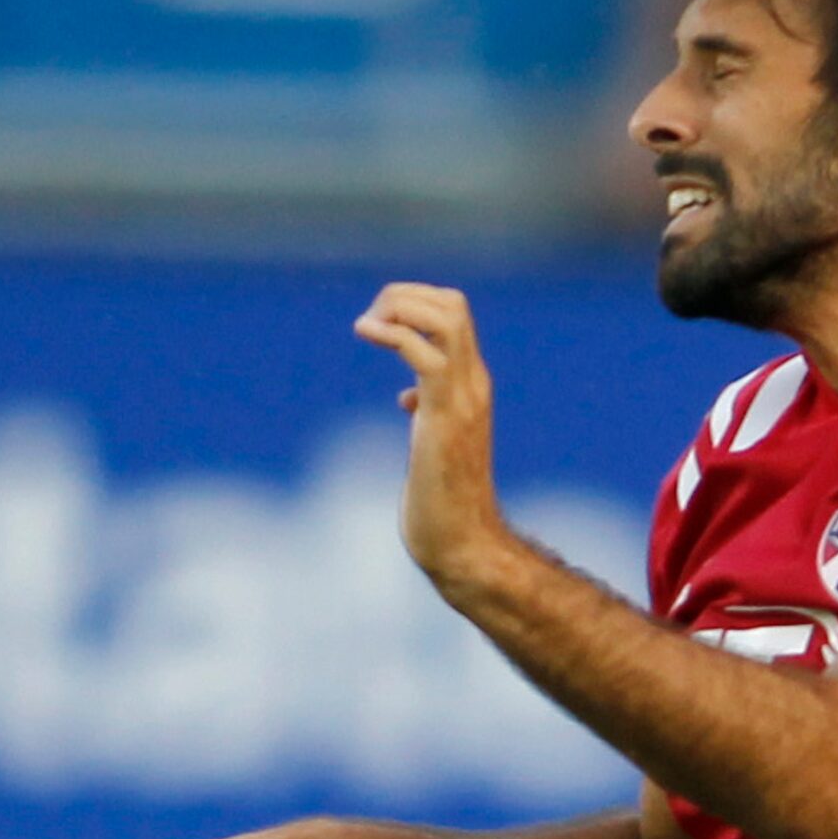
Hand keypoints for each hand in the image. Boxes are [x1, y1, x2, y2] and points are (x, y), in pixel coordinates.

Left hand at [354, 283, 505, 588]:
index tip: (377, 326)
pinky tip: (364, 333)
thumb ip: (427, 411)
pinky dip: (391, 331)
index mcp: (471, 386)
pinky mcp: (443, 415)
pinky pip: (423, 352)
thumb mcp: (432, 442)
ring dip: (400, 307)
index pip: (455, 314)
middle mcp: (473, 383)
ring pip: (445, 317)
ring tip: (367, 327)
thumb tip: (409, 397)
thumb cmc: (443, 500)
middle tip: (369, 323)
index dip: (413, 304)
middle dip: (405, 296)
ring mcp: (463, 397)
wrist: (462, 542)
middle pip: (453, 304)